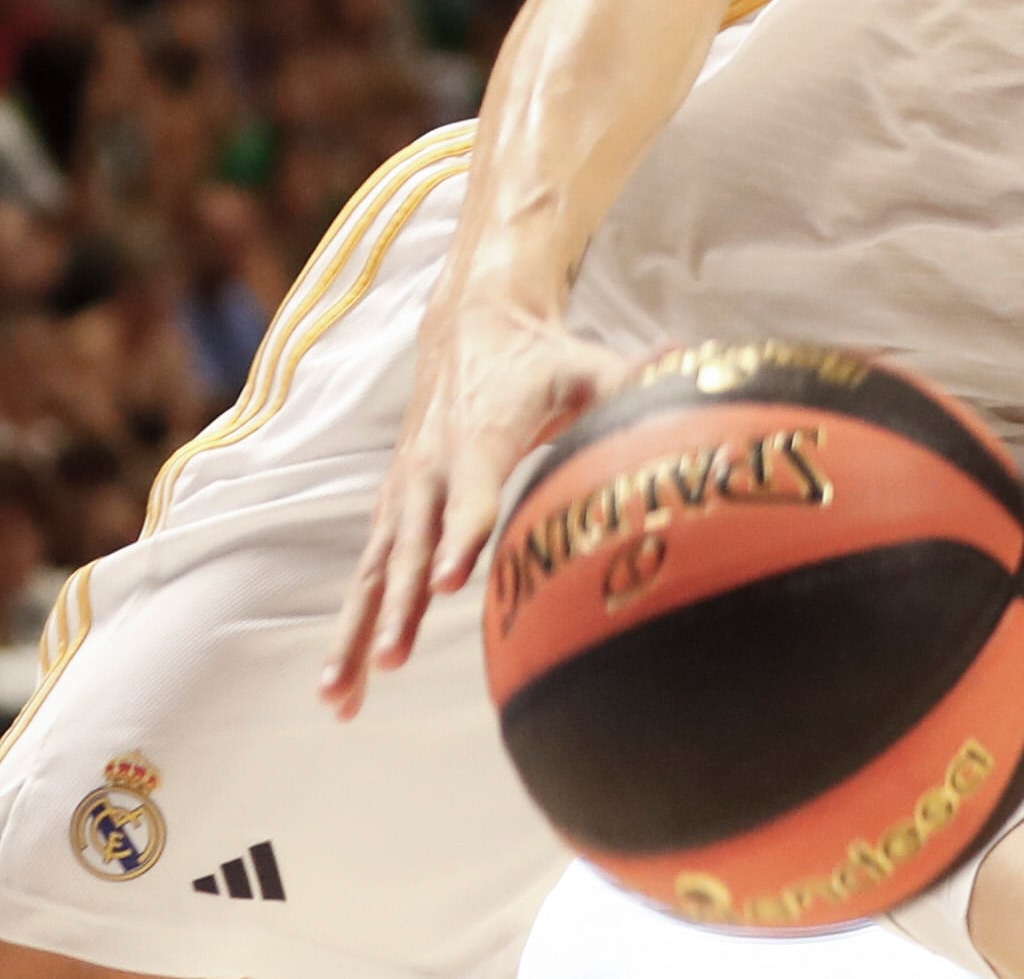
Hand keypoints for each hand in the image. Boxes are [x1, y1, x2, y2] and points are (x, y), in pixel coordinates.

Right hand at [318, 286, 632, 715]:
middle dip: (400, 605)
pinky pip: (366, 575)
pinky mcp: (391, 509)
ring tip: (339, 697)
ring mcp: (404, 494)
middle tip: (395, 659)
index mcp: (478, 442)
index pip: (470, 496)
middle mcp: (430, 471)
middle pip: (410, 546)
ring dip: (357, 634)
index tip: (447, 585)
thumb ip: (629, 378)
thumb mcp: (583, 363)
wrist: (469, 326)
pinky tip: (341, 686)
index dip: (460, 536)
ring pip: (374, 572)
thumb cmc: (536, 358)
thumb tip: (684, 364)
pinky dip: (351, 628)